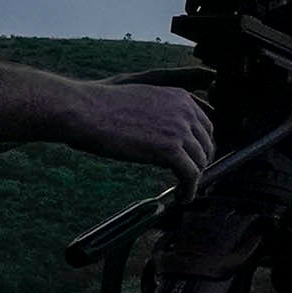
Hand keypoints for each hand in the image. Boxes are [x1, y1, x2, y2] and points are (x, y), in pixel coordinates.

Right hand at [53, 79, 217, 187]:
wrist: (85, 111)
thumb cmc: (102, 107)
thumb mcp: (141, 99)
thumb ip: (161, 111)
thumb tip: (165, 134)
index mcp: (180, 96)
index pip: (205, 125)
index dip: (200, 145)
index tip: (193, 159)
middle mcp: (185, 110)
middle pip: (206, 144)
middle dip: (199, 162)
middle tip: (188, 177)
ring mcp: (179, 129)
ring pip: (200, 161)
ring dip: (194, 178)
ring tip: (183, 189)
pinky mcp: (170, 149)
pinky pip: (191, 175)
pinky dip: (189, 189)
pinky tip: (181, 197)